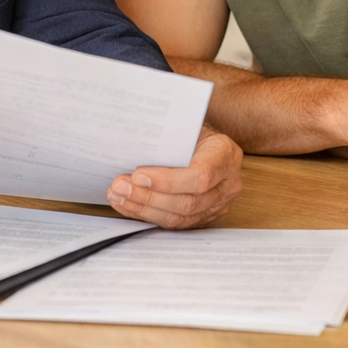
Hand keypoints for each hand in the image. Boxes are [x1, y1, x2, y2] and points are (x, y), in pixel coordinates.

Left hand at [106, 126, 243, 228]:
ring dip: (144, 208)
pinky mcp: (203, 216)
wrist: (207, 141)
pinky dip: (147, 215)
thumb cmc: (193, 131)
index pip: (201, 176)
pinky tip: (128, 205)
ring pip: (179, 217)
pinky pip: (174, 223)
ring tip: (119, 196)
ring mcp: (218, 204)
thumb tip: (131, 144)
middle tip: (120, 187)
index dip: (167, 180)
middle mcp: (228, 184)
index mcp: (226, 155)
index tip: (137, 175)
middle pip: (188, 202)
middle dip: (149, 197)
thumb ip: (167, 136)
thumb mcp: (185, 125)